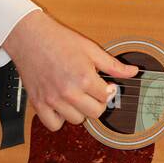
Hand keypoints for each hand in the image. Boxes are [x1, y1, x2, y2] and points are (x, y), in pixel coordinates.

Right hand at [2, 9, 137, 131]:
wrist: (30, 37)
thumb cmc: (58, 40)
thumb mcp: (90, 49)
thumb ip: (113, 65)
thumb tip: (133, 72)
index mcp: (84, 78)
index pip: (107, 97)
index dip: (109, 91)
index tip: (105, 86)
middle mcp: (68, 92)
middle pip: (95, 113)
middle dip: (97, 102)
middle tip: (92, 91)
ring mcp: (52, 100)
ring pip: (76, 120)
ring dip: (79, 110)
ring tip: (76, 96)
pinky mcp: (38, 103)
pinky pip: (54, 125)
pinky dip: (59, 119)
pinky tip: (61, 106)